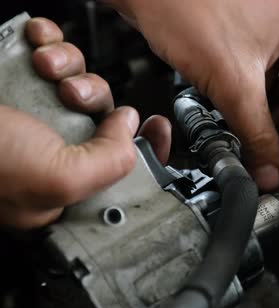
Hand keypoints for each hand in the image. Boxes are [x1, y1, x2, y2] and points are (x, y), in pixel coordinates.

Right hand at [0, 18, 170, 229]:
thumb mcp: (55, 179)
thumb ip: (108, 164)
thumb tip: (129, 129)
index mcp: (59, 187)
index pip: (120, 171)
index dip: (143, 148)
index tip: (157, 125)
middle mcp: (46, 150)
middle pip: (102, 116)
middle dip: (97, 96)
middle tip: (75, 94)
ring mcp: (28, 114)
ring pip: (78, 80)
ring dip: (71, 65)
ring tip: (47, 67)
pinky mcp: (12, 81)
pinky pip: (49, 54)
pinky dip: (49, 41)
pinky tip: (39, 42)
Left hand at [105, 0, 278, 190]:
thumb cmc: (184, 2)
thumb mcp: (231, 80)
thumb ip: (256, 133)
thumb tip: (271, 168)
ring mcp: (265, 15)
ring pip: (278, 72)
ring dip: (267, 105)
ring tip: (255, 133)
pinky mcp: (240, 19)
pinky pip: (256, 61)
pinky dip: (250, 87)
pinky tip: (237, 107)